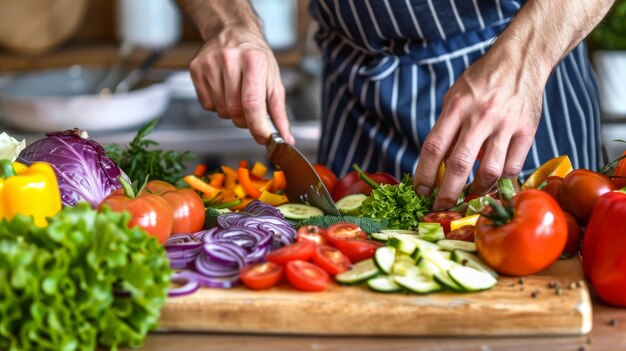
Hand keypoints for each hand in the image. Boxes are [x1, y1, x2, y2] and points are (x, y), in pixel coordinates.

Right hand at [189, 26, 293, 144]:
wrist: (233, 32)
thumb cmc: (256, 58)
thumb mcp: (273, 81)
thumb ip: (279, 113)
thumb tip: (286, 139)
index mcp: (253, 60)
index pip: (252, 104)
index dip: (258, 127)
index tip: (263, 137)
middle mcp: (229, 59)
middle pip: (235, 111)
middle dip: (245, 120)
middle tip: (251, 110)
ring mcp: (210, 64)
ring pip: (221, 111)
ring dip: (231, 112)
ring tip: (237, 94)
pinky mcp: (196, 69)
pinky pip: (207, 105)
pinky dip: (218, 105)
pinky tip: (223, 90)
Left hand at [413, 47, 544, 209]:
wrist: (521, 59)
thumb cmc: (481, 80)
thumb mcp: (455, 96)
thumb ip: (447, 128)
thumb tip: (436, 164)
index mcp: (457, 106)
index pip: (434, 146)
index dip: (424, 173)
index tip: (419, 190)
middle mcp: (481, 116)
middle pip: (459, 164)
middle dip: (447, 192)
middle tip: (440, 207)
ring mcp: (506, 124)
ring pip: (489, 171)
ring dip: (476, 191)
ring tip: (468, 197)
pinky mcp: (527, 131)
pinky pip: (513, 166)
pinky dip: (501, 181)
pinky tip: (492, 184)